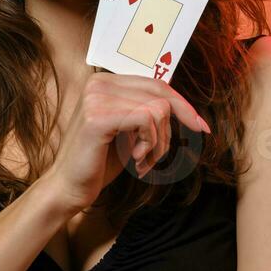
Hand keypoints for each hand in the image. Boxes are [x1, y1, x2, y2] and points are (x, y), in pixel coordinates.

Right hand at [44, 70, 210, 212]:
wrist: (68, 187)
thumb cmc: (99, 162)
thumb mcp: (129, 131)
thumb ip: (147, 111)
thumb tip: (184, 105)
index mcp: (105, 82)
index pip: (156, 84)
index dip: (182, 105)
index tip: (201, 127)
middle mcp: (99, 83)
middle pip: (160, 95)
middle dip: (168, 130)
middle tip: (155, 157)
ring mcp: (96, 98)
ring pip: (158, 110)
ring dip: (157, 143)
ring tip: (141, 161)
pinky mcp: (98, 117)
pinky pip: (146, 120)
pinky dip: (149, 144)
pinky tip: (134, 161)